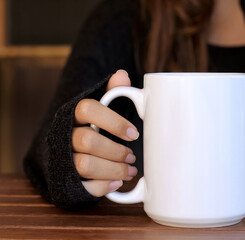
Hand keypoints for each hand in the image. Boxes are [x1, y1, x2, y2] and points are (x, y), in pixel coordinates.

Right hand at [72, 70, 138, 196]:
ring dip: (113, 170)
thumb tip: (122, 74)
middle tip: (132, 156)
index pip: (88, 109)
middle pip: (87, 141)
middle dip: (115, 150)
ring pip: (84, 165)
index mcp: (74, 114)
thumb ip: (111, 93)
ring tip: (129, 171)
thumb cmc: (93, 128)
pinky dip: (103, 187)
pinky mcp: (66, 179)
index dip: (113, 122)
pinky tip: (117, 183)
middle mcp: (64, 134)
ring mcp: (63, 158)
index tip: (134, 134)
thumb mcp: (102, 110)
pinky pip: (82, 186)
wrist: (67, 153)